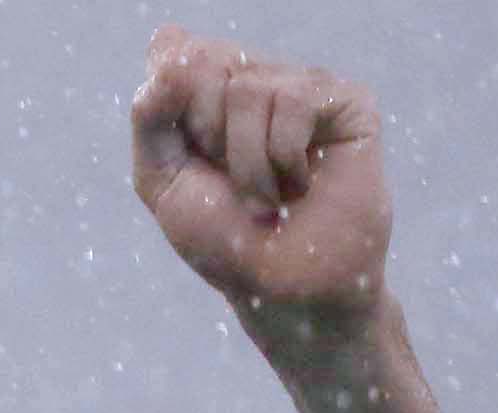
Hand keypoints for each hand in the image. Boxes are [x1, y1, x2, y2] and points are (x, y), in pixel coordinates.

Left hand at [131, 26, 389, 331]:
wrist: (280, 286)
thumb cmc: (222, 239)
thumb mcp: (163, 180)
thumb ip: (150, 115)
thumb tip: (166, 40)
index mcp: (211, 96)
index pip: (179, 56)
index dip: (173, 104)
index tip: (190, 154)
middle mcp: (258, 81)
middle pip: (208, 63)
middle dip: (205, 136)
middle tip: (228, 180)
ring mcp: (305, 88)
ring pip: (251, 87)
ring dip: (246, 163)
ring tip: (265, 198)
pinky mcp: (347, 102)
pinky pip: (295, 99)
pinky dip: (282, 158)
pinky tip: (299, 187)